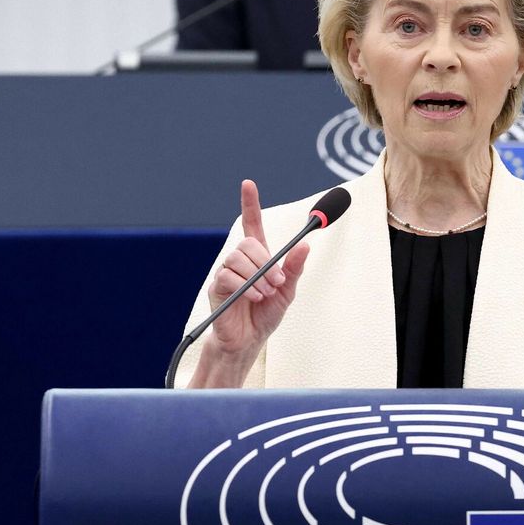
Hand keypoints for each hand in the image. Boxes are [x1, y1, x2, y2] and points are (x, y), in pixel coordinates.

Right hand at [191, 180, 309, 385]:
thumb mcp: (287, 292)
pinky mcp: (217, 288)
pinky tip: (254, 297)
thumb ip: (294, 269)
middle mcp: (240, 261)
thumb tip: (306, 246)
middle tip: (277, 283)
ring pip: (238, 258)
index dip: (250, 204)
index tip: (248, 184)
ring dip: (257, 275)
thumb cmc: (266, 315)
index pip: (252, 224)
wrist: (249, 340)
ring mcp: (226, 273)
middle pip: (248, 242)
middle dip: (266, 262)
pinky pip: (228, 276)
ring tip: (266, 293)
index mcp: (258, 258)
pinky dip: (246, 286)